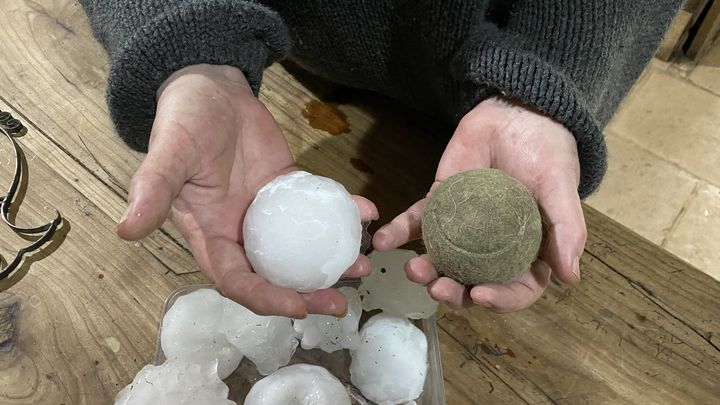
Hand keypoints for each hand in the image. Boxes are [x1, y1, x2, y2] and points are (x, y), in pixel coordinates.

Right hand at [117, 64, 377, 317]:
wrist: (211, 89)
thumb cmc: (184, 121)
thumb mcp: (167, 154)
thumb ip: (151, 190)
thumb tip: (125, 231)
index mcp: (210, 235)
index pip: (237, 281)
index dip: (266, 299)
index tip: (299, 308)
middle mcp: (241, 232)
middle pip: (276, 276)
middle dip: (307, 294)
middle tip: (341, 301)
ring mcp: (270, 213)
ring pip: (302, 249)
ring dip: (333, 262)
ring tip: (363, 265)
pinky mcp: (290, 189)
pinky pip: (319, 208)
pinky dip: (344, 213)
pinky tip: (368, 212)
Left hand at [373, 97, 584, 312]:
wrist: (516, 113)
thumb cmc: (546, 152)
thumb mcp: (560, 188)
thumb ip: (566, 230)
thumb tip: (570, 277)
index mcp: (527, 253)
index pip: (514, 289)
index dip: (499, 300)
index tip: (479, 294)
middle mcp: (492, 250)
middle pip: (471, 282)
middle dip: (452, 291)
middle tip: (437, 287)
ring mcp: (462, 230)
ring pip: (442, 259)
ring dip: (425, 270)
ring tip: (413, 270)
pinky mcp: (439, 206)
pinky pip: (417, 223)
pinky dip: (399, 232)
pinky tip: (384, 240)